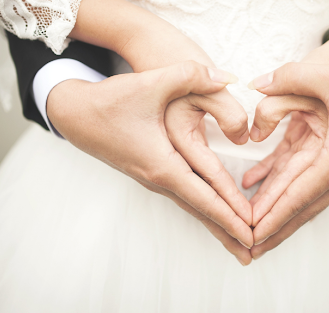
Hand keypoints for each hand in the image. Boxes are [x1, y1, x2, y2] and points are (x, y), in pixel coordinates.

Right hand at [72, 0, 252, 237]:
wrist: (74, 113)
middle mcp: (158, 178)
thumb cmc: (111, 101)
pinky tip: (213, 212)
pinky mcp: (152, 171)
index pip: (204, 196)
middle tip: (254, 252)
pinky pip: (185, 196)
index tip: (252, 233)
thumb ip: (192, 75)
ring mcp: (153, 178)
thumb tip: (228, 77)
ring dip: (217, 223)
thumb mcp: (152, 82)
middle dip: (228, 231)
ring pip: (193, 206)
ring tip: (238, 241)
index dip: (231, 214)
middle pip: (200, 211)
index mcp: (162, 163)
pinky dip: (203, 208)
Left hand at [242, 61, 328, 258]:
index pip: (296, 197)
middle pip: (300, 208)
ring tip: (257, 230)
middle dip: (273, 228)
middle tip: (247, 248)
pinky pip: (313, 182)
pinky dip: (290, 189)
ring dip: (281, 214)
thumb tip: (256, 85)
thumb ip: (290, 77)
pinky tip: (265, 184)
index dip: (271, 217)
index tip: (251, 237)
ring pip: (306, 199)